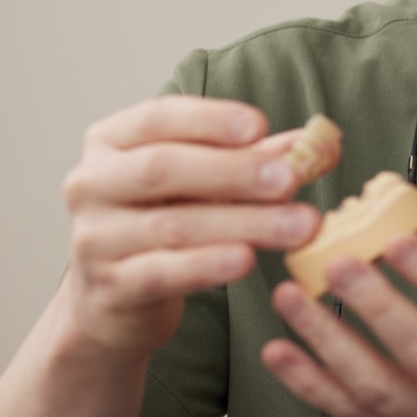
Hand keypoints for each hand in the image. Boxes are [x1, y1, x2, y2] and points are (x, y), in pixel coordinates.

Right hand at [62, 96, 321, 361]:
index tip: (259, 126)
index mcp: (113, 141)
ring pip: (174, 225)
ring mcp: (94, 237)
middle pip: (164, 168)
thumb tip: (323, 141)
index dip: (210, 119)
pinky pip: (162, 272)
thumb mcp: (208, 182)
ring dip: (244, 224)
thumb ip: (260, 158)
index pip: (159, 118)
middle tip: (289, 180)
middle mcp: (93, 183)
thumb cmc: (167, 220)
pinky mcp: (109, 287)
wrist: (116, 299)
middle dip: (233, 172)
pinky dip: (207, 266)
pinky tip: (247, 260)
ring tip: (299, 226)